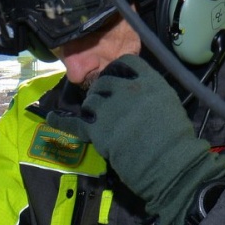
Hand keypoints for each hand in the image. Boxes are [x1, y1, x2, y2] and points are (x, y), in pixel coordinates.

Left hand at [46, 54, 224, 224]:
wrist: (167, 160)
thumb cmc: (174, 133)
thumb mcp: (167, 99)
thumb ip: (148, 87)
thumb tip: (133, 87)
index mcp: (144, 77)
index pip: (122, 64)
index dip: (120, 73)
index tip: (123, 83)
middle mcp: (122, 87)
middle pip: (103, 81)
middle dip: (105, 91)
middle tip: (114, 107)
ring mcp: (106, 106)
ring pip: (89, 101)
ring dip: (93, 109)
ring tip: (104, 120)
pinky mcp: (94, 127)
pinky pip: (72, 122)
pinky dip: (60, 121)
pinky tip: (50, 117)